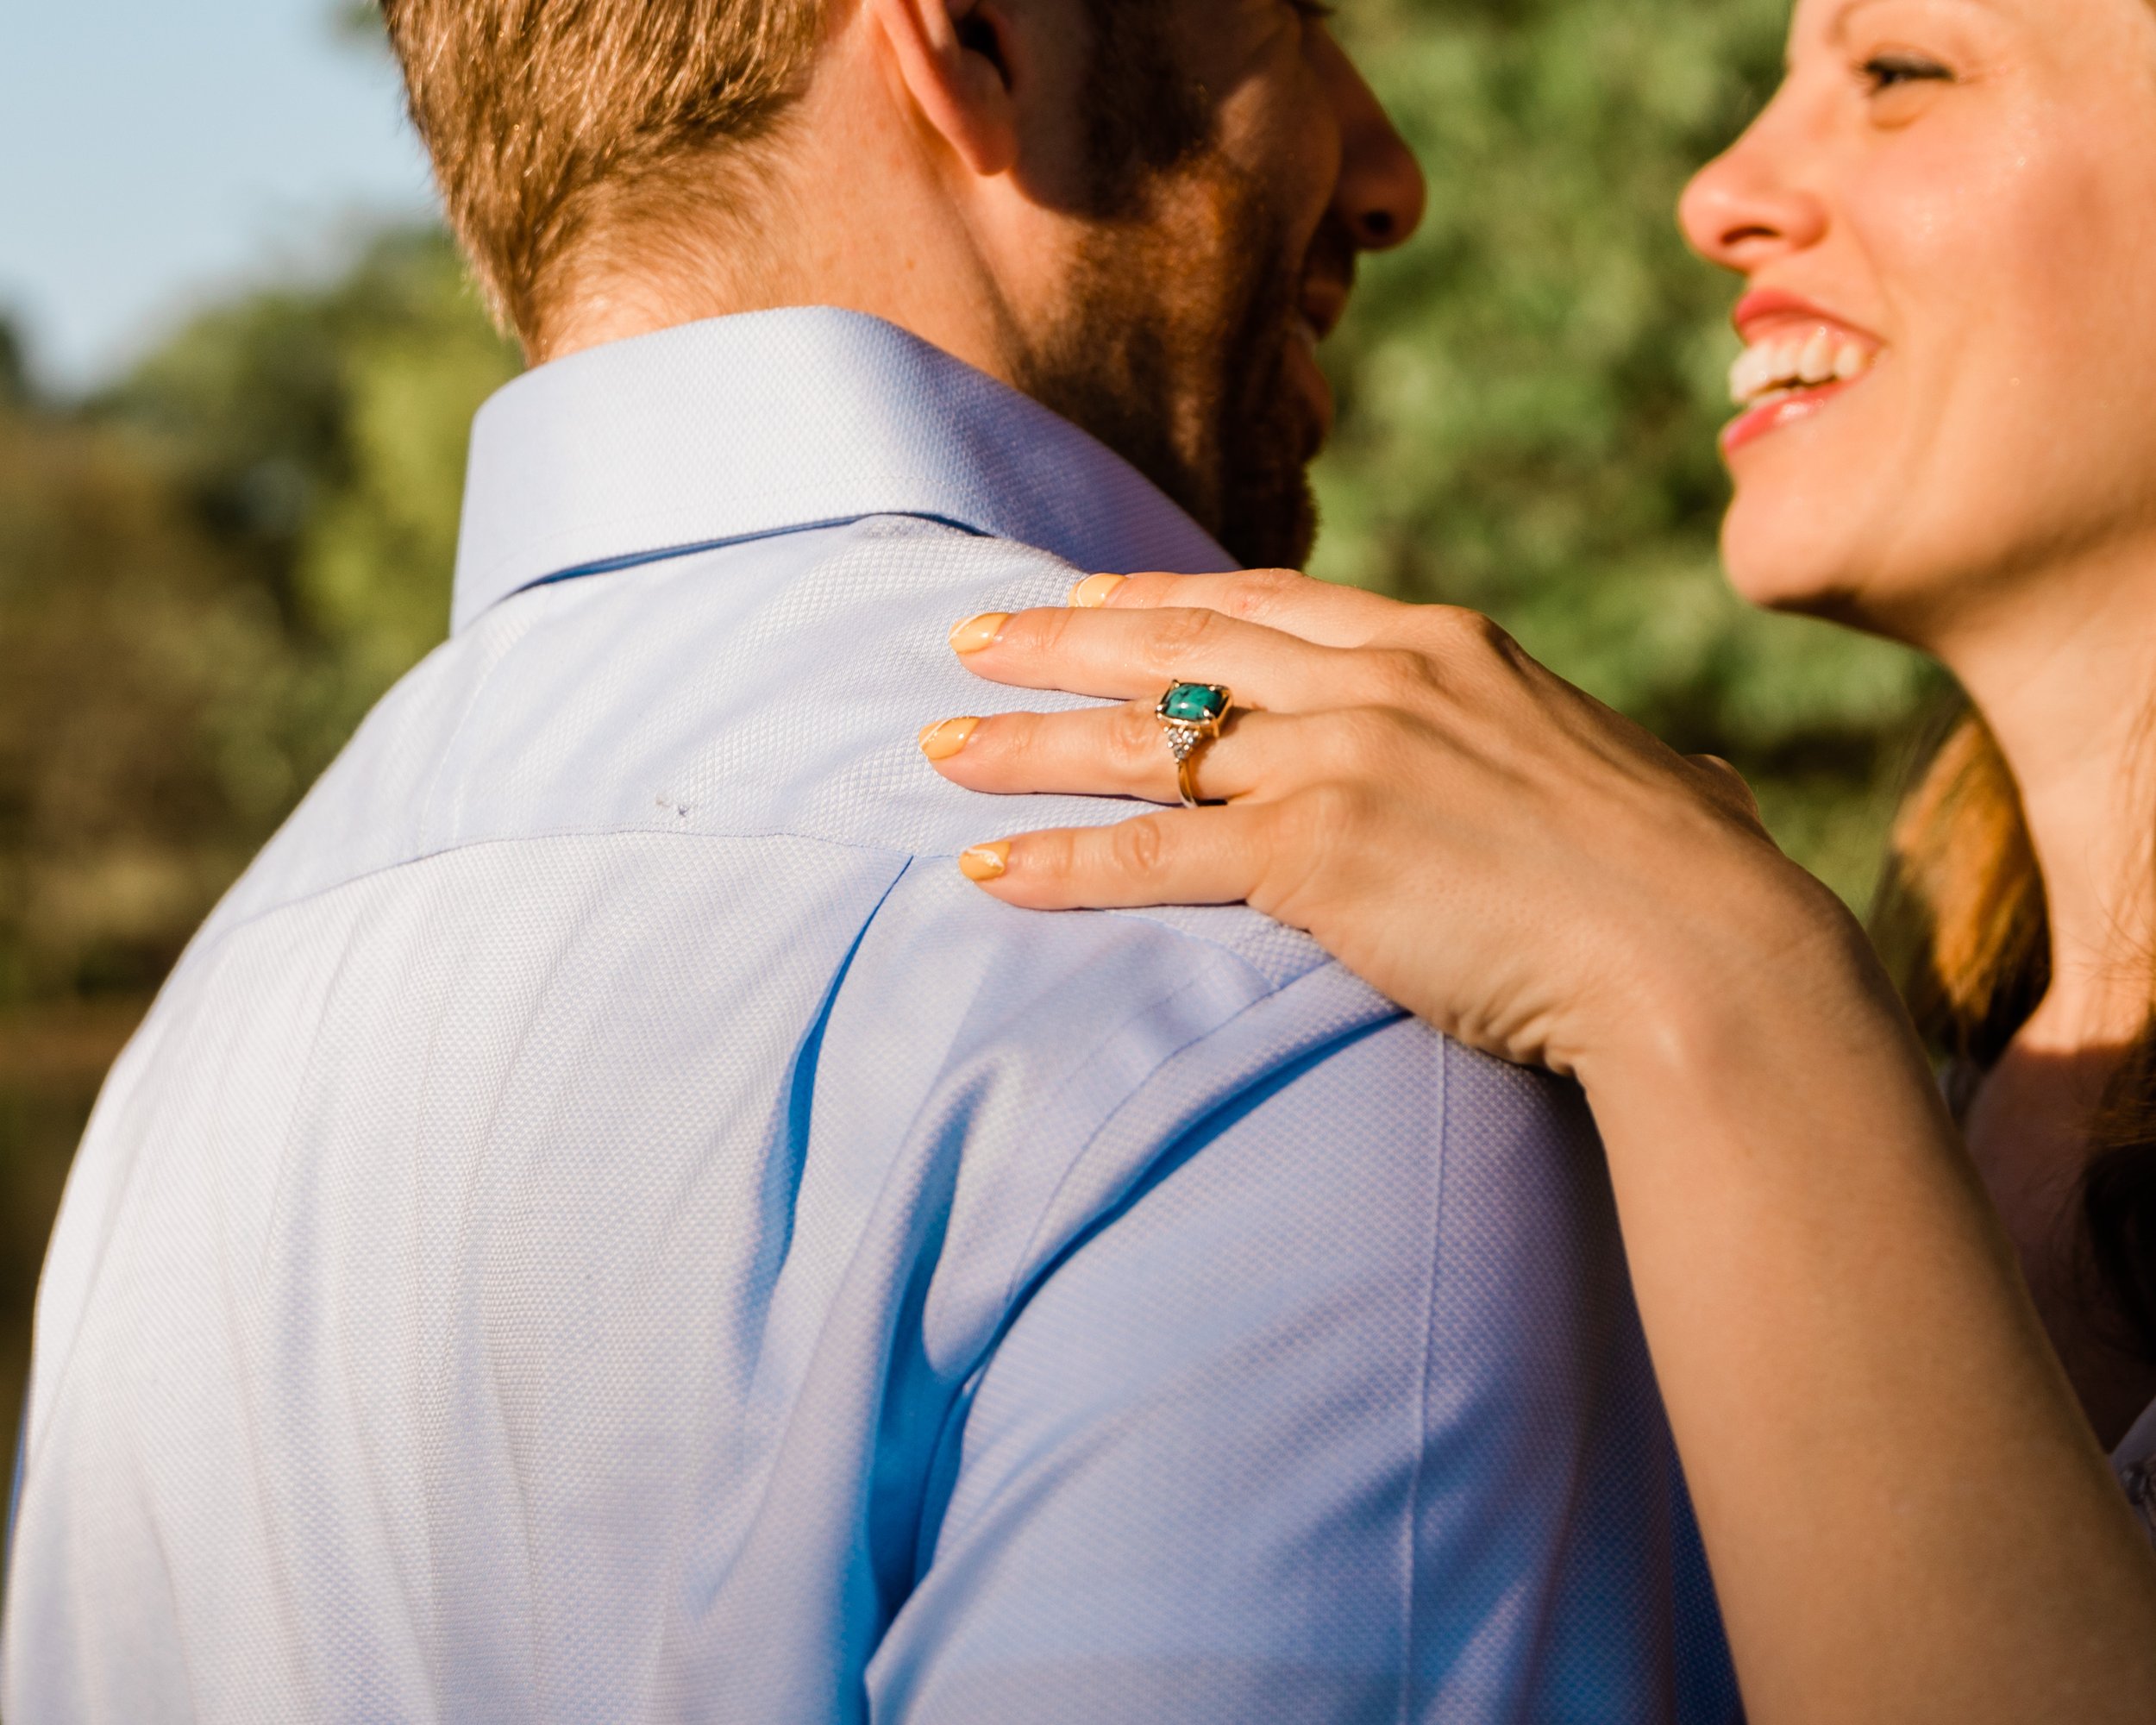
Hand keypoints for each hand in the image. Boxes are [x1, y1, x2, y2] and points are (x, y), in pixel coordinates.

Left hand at [923, 569, 1841, 1079]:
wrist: (1707, 953)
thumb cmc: (1694, 884)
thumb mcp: (1653, 788)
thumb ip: (1635, 770)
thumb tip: (1706, 785)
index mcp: (1445, 646)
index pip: (1268, 601)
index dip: (1162, 596)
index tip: (1085, 593)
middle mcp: (1379, 679)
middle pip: (1180, 645)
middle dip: (1059, 640)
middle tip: (965, 636)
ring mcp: (1343, 758)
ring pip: (1146, 741)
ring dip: (1028, 745)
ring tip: (937, 750)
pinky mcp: (1318, 855)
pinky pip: (1156, 857)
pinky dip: (1065, 864)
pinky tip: (989, 871)